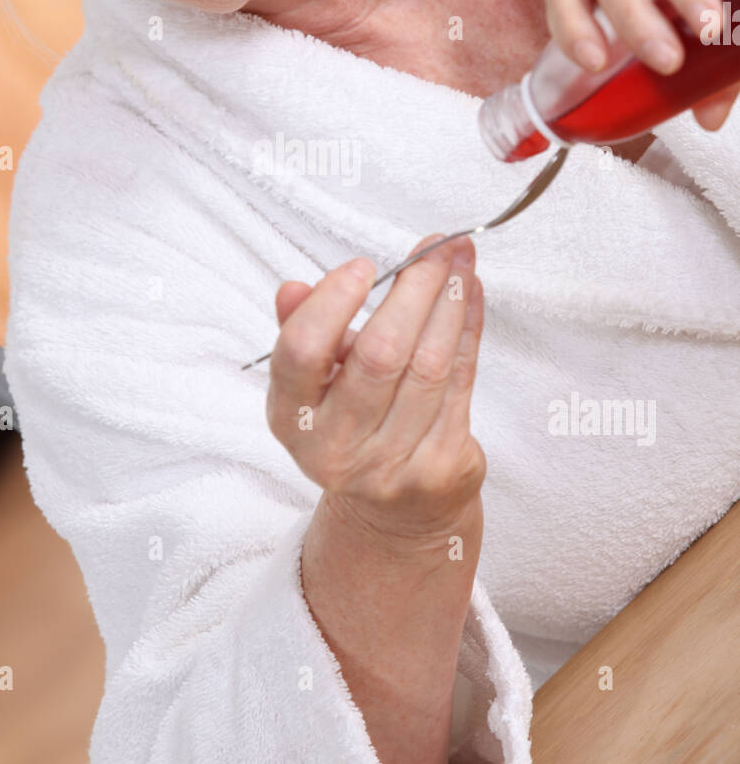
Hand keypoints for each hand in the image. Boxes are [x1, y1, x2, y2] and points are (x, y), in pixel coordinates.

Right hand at [265, 234, 485, 540]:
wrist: (395, 514)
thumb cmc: (350, 426)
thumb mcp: (311, 385)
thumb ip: (301, 331)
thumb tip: (294, 289)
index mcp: (292, 420)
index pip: (302, 354)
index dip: (332, 304)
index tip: (362, 267)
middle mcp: (336, 449)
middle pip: (380, 355)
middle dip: (413, 290)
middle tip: (432, 248)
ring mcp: (392, 464)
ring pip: (430, 365)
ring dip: (450, 302)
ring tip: (460, 258)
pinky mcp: (442, 467)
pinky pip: (462, 381)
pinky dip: (470, 330)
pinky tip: (471, 294)